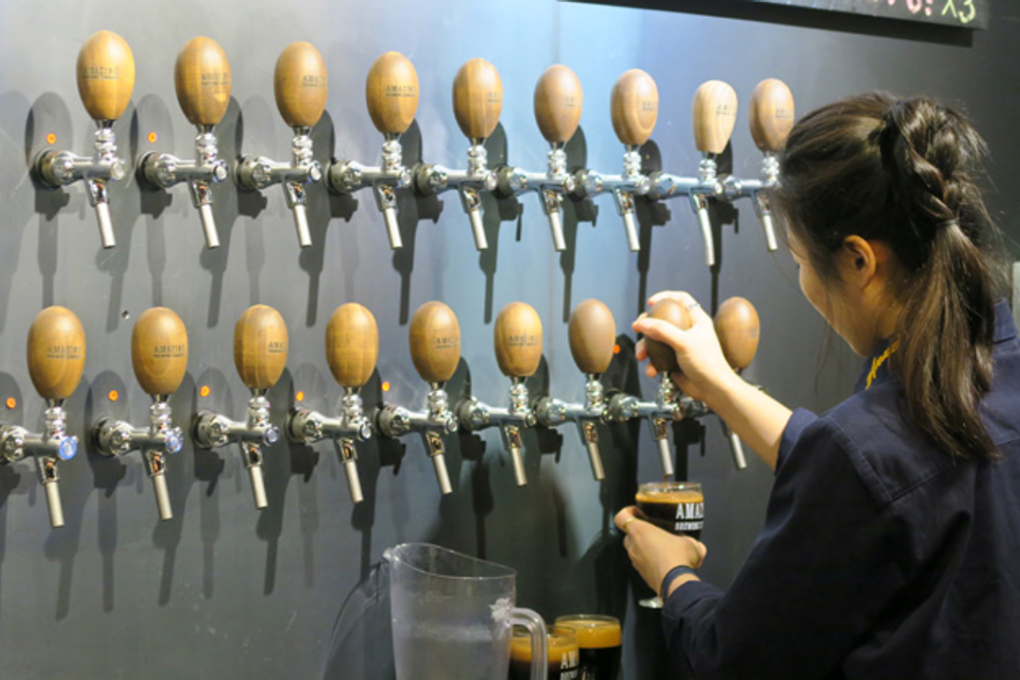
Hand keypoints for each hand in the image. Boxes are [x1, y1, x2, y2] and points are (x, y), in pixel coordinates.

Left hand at [615, 506, 706, 595]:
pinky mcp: (641, 574)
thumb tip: (698, 546)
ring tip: (660, 549)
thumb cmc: (677, 559)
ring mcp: (635, 561)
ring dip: (644, 548)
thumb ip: (692, 541)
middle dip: (639, 533)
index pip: (621, 517)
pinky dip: (649, 562)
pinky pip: (641, 564)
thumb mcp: (690, 543)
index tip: (635, 511)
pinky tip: (663, 562)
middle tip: (652, 532)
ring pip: (634, 550)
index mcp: (640, 531)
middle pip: (628, 534)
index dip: (626, 512)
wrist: (676, 583)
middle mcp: (634, 546)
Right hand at [633, 291, 737, 406]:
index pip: (681, 299)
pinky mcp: (674, 361)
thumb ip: (662, 331)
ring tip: (642, 355)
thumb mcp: (684, 342)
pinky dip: (652, 363)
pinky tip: (652, 369)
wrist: (712, 389)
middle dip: (648, 325)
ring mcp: (680, 346)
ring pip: (656, 340)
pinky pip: (657, 358)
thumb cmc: (708, 364)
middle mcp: (688, 331)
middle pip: (663, 320)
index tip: (651, 302)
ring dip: (645, 348)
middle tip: (638, 327)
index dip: (665, 297)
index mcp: (696, 320)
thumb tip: (644, 323)